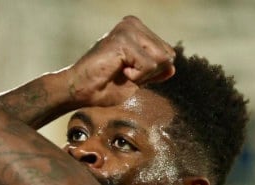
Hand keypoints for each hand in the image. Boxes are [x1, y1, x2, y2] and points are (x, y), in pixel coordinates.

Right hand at [59, 16, 175, 109]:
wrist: (81, 90)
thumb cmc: (104, 86)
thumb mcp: (137, 78)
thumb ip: (155, 70)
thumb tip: (173, 67)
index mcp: (136, 29)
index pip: (167, 52)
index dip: (153, 71)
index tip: (130, 72)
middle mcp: (133, 24)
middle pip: (167, 54)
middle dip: (150, 73)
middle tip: (125, 73)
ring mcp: (128, 29)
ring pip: (161, 59)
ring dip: (143, 75)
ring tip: (122, 72)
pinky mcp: (124, 40)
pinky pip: (149, 65)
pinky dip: (136, 76)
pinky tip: (119, 71)